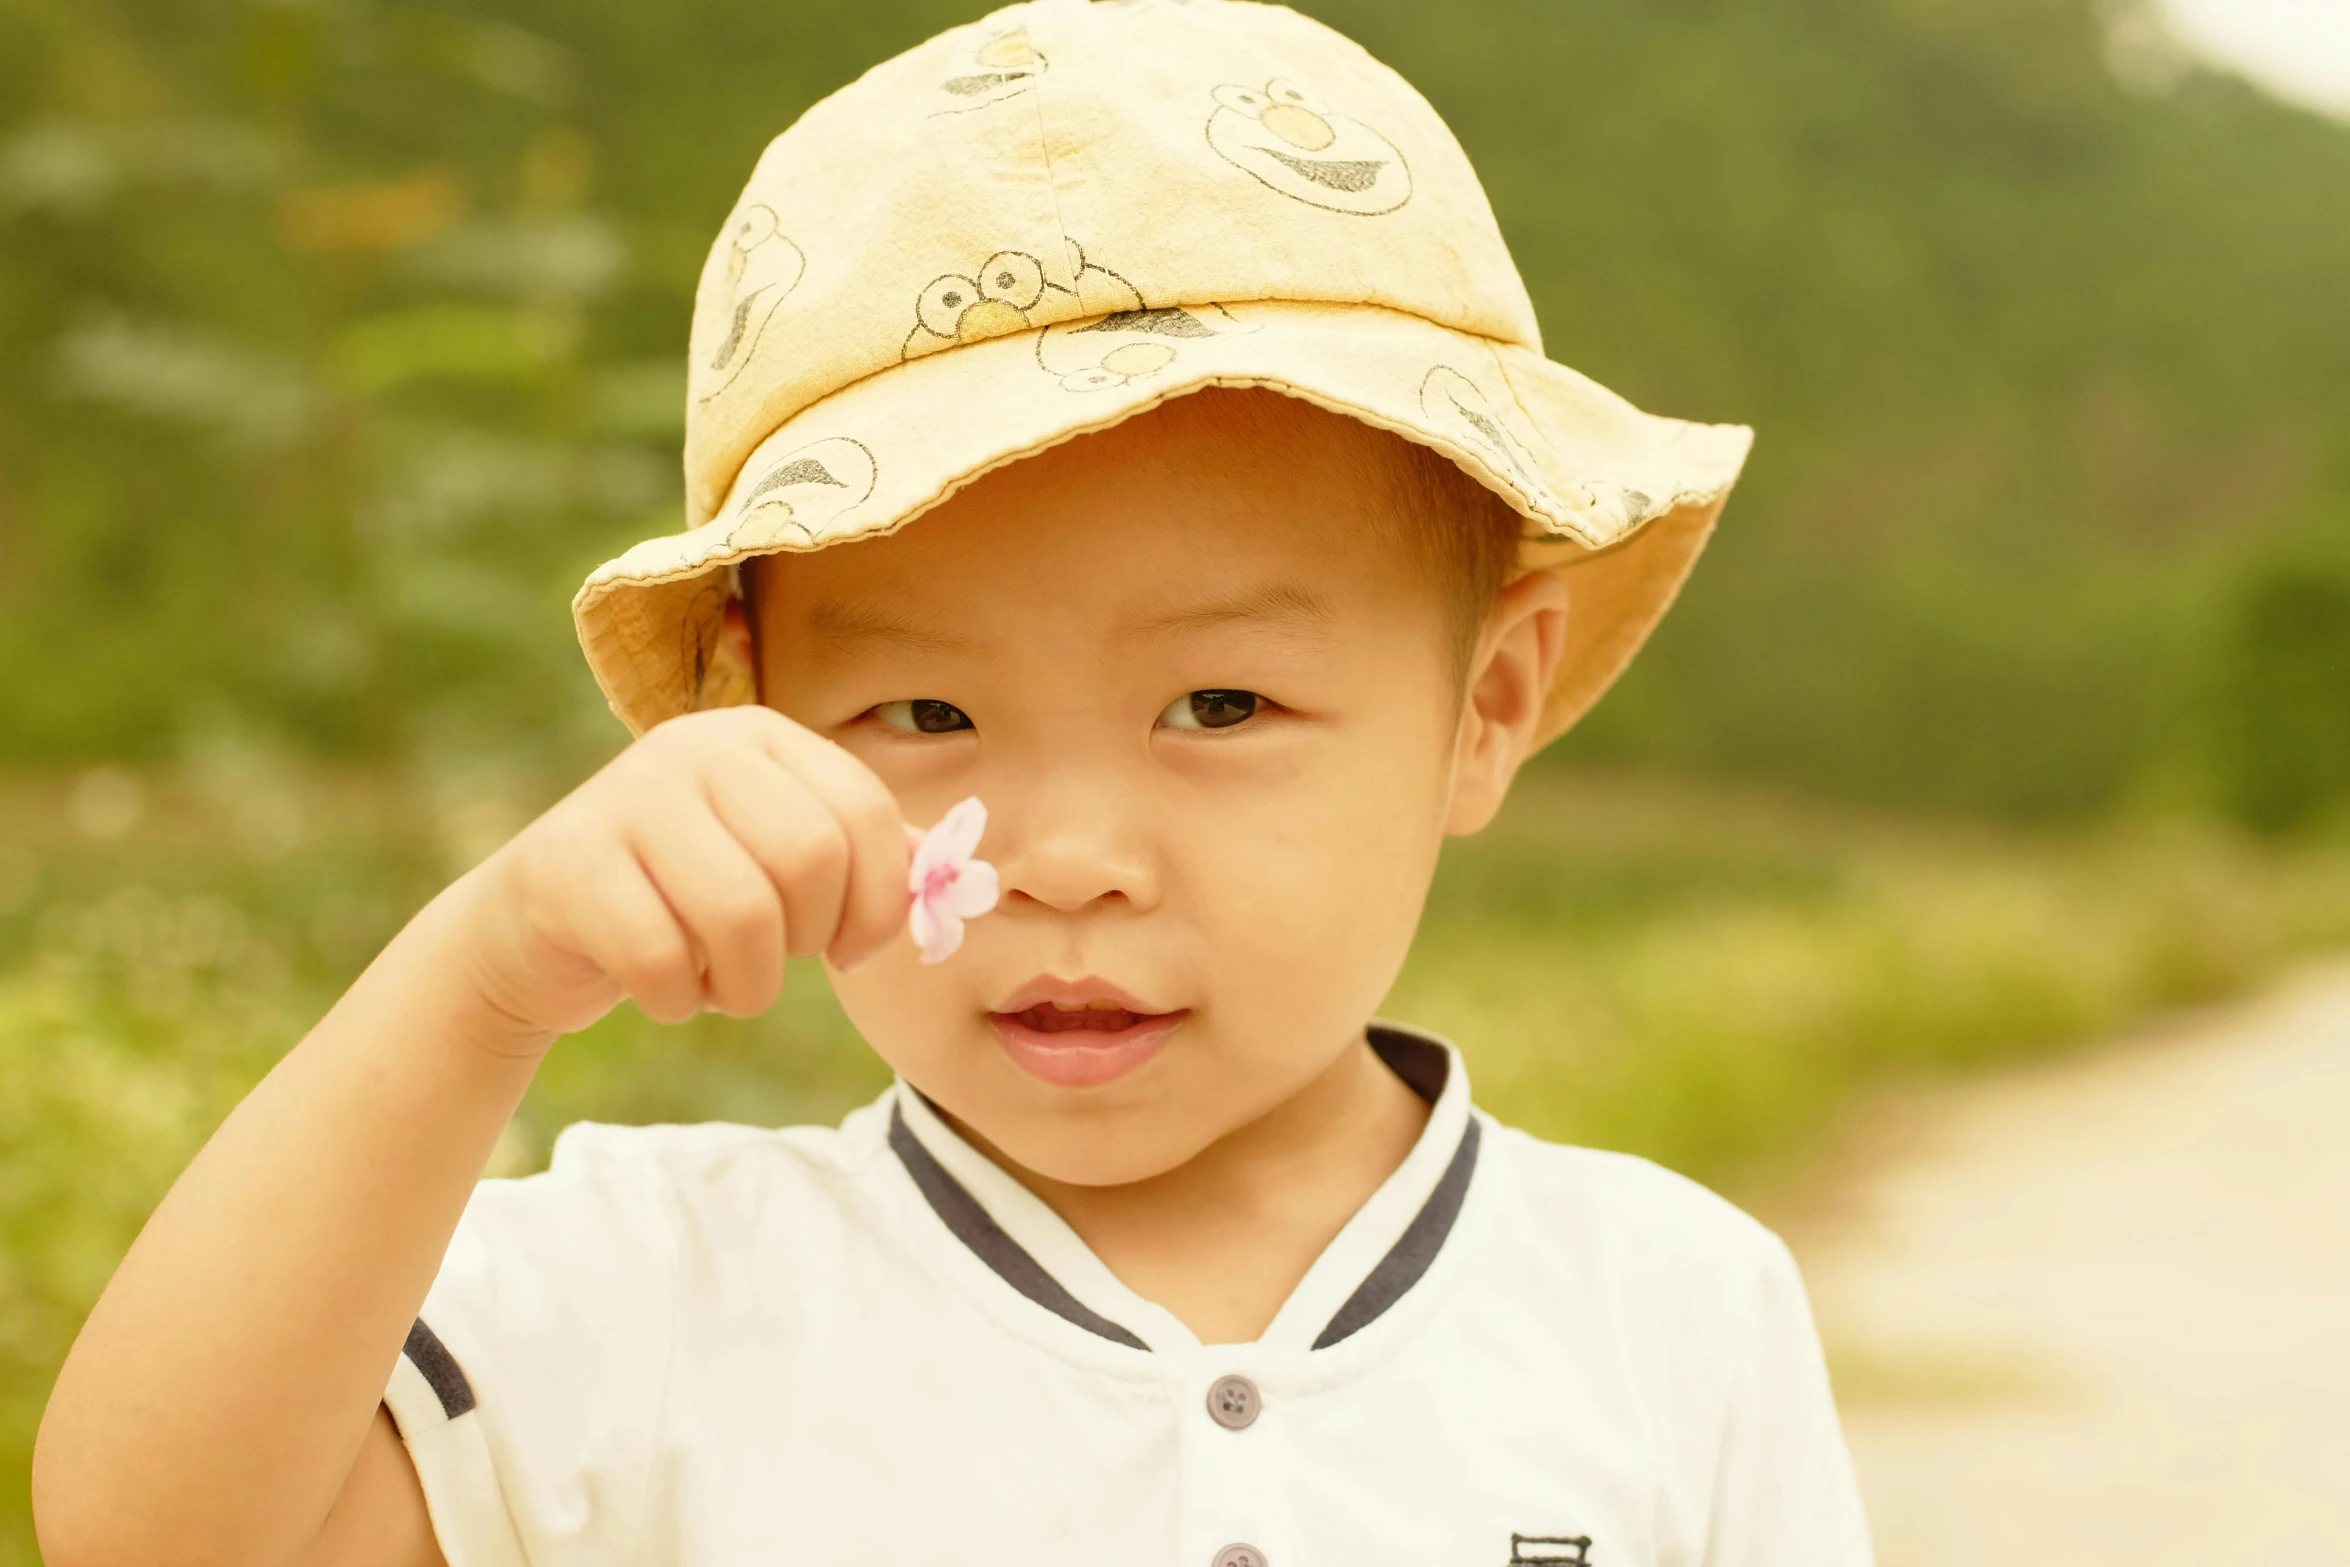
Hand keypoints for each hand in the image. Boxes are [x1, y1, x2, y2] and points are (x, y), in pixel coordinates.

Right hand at [448, 706, 911, 1044]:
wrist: (540, 930)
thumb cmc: (687, 899)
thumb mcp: (778, 861)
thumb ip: (866, 859)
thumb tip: (960, 878)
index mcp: (762, 736)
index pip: (865, 813)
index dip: (879, 900)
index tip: (852, 948)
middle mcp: (695, 746)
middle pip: (809, 861)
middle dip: (807, 942)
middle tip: (775, 962)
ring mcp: (624, 797)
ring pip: (741, 916)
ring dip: (747, 984)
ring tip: (724, 982)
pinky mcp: (565, 864)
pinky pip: (661, 960)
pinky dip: (679, 1001)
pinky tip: (664, 988)